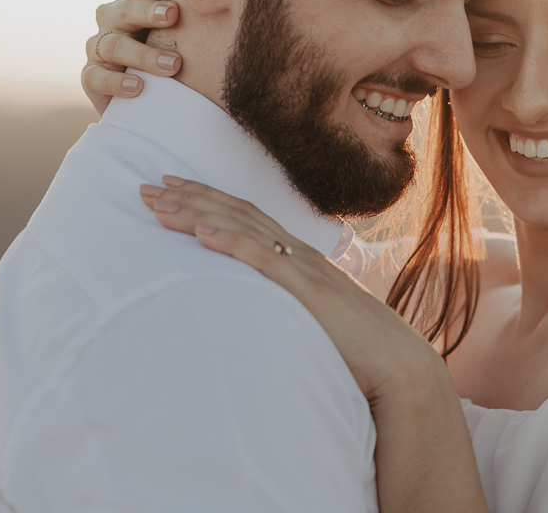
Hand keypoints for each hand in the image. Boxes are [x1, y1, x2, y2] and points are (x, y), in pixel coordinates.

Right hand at [82, 0, 182, 113]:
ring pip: (114, 45)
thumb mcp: (178, 38)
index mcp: (133, 5)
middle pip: (124, 10)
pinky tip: (139, 87)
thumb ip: (191, 22)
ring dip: (145, 55)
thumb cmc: (168, 59)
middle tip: (173, 14)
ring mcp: (98, 50)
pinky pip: (98, 78)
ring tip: (174, 65)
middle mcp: (113, 22)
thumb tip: (230, 3)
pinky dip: (118, 82)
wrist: (144, 101)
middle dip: (147, 11)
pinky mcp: (92, 78)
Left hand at [138, 176, 445, 404]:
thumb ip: (291, 307)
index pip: (249, 219)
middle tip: (150, 185)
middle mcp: (299, 255)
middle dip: (192, 198)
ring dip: (199, 213)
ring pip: (244, 229)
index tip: (175, 190)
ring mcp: (304, 270)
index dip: (210, 201)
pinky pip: (264, 260)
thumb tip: (264, 313)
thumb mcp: (316, 319)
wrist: (397, 363)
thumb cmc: (358, 348)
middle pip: (239, 214)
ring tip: (161, 203)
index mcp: (301, 260)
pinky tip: (202, 232)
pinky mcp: (307, 291)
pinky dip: (232, 242)